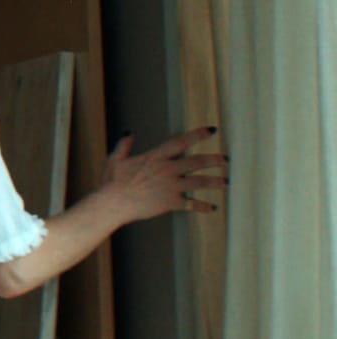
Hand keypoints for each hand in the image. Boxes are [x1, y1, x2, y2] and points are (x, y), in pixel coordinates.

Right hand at [98, 126, 227, 221]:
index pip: (181, 142)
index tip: (211, 131)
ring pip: (200, 182)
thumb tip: (129, 133)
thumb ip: (124, 145)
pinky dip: (203, 206)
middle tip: (226, 160)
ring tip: (226, 182)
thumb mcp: (115, 159)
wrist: (113, 203)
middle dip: (214, 160)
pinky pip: (192, 204)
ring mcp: (171, 187)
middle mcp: (167, 170)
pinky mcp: (170, 202)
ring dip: (215, 182)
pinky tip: (212, 207)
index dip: (198, 135)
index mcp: (155, 157)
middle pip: (197, 162)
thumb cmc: (112, 182)